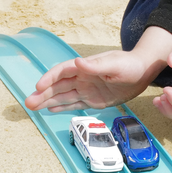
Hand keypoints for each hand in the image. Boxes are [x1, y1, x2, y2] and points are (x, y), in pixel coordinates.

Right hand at [25, 50, 156, 111]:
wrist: (143, 71)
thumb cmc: (129, 64)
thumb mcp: (115, 64)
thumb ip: (96, 66)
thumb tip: (78, 62)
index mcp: (84, 66)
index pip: (62, 71)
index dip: (49, 78)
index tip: (38, 86)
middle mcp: (82, 77)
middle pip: (58, 86)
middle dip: (43, 94)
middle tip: (28, 103)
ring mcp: (86, 89)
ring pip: (63, 96)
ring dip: (48, 101)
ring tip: (32, 107)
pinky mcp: (93, 100)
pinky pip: (74, 104)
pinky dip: (61, 107)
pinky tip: (50, 109)